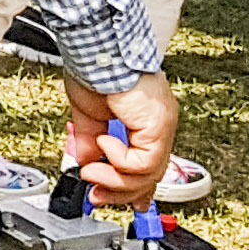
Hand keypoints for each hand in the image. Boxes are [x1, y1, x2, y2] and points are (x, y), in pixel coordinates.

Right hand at [65, 72, 179, 211]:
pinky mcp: (158, 127)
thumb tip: (87, 162)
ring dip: (114, 180)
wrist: (95, 50)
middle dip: (119, 192)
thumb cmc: (91, 67)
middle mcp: (159, 124)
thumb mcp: (88, 115)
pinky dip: (118, 161)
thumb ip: (91, 142)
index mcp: (145, 120)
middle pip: (149, 176)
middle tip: (97, 195)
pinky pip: (142, 164)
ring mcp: (161, 126)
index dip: (132, 188)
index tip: (112, 198)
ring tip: (91, 171)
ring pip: (147, 176)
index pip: (147, 165)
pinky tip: (105, 144)